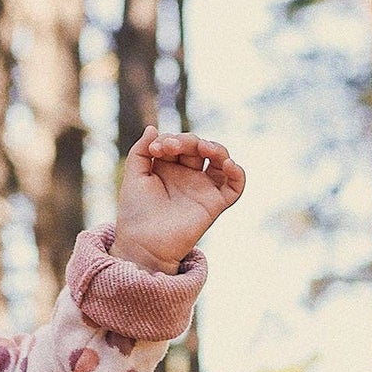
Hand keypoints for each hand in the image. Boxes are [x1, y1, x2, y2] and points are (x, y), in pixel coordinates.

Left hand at [112, 126, 245, 273]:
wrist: (142, 244)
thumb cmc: (135, 214)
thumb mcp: (134, 176)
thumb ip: (141, 150)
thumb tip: (153, 128)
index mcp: (169, 168)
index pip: (178, 142)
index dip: (170, 139)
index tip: (155, 149)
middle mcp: (188, 176)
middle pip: (199, 147)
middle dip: (187, 141)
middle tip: (170, 148)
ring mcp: (202, 189)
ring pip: (220, 160)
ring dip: (215, 148)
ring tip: (203, 148)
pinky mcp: (214, 204)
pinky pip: (236, 186)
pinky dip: (238, 173)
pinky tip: (228, 164)